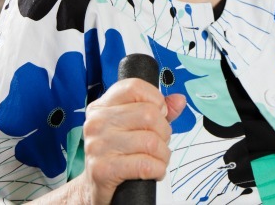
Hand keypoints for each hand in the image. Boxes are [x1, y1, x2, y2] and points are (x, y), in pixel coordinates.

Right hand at [79, 78, 185, 204]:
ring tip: (158, 158)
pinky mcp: (102, 170)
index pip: (134, 87)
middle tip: (160, 141)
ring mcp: (98, 146)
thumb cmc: (119, 153)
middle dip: (164, 131)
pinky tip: (154, 171)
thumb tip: (179, 100)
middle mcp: (96, 122)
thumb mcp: (136, 126)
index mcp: (102, 106)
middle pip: (149, 114)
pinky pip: (145, 164)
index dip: (156, 99)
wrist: (95, 186)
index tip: (160, 113)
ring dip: (163, 154)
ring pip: (150, 141)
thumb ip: (160, 110)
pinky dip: (158, 169)